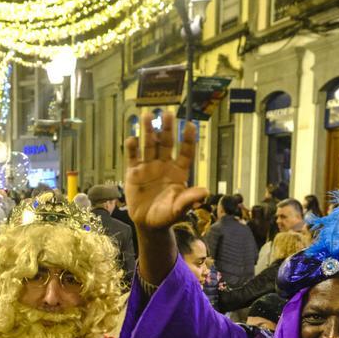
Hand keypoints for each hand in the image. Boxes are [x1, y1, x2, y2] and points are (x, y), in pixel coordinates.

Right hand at [123, 111, 208, 234]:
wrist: (147, 223)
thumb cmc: (166, 216)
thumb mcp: (178, 209)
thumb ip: (189, 199)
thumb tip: (205, 192)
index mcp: (178, 172)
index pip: (185, 152)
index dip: (188, 139)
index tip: (190, 125)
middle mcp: (164, 165)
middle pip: (166, 143)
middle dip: (167, 129)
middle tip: (167, 114)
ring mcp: (149, 167)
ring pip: (149, 145)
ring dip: (148, 131)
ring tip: (147, 116)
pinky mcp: (134, 172)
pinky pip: (133, 157)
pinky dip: (132, 148)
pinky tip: (132, 139)